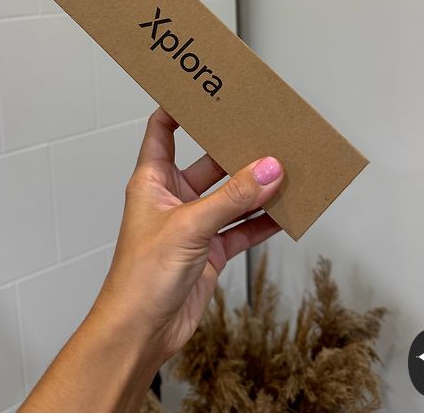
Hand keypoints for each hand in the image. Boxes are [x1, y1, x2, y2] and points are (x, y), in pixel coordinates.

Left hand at [94, 106, 284, 362]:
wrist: (141, 332)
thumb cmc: (140, 278)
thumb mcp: (189, 227)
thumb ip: (231, 199)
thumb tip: (267, 170)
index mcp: (153, 180)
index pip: (162, 130)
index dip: (178, 108)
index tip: (205, 92)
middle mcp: (173, 197)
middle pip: (208, 161)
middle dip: (234, 149)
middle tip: (263, 131)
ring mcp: (194, 224)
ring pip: (230, 196)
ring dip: (254, 187)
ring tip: (283, 170)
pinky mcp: (210, 250)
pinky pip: (241, 228)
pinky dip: (262, 222)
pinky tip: (283, 212)